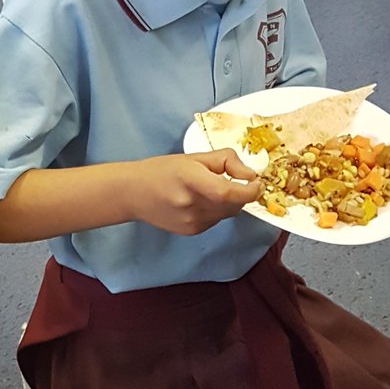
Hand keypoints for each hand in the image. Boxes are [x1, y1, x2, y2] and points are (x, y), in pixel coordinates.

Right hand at [128, 150, 263, 234]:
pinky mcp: (191, 231)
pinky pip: (216, 221)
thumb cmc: (162, 170)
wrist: (132, 194)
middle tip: (233, 179)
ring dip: (228, 202)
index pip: (228, 192)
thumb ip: (226, 161)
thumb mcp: (194, 157)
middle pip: (233, 205)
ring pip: (227, 214)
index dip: (249, 190)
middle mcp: (192, 206)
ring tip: (208, 189)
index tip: (257, 182)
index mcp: (191, 181)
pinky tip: (198, 201)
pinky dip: (216, 210)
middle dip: (241, 193)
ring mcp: (192, 222)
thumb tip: (250, 175)